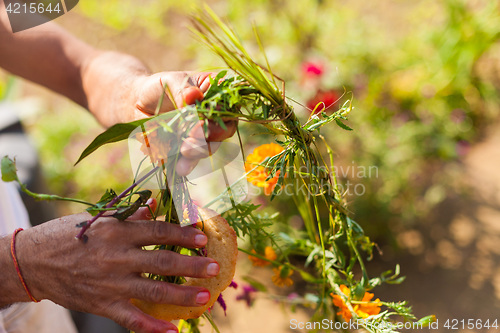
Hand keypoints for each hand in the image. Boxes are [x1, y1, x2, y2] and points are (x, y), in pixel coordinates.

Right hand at [14, 203, 218, 332]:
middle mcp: (116, 257)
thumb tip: (154, 206)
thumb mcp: (97, 219)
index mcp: (116, 232)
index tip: (202, 237)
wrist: (32, 262)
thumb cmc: (67, 236)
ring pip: (153, 291)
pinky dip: (153, 328)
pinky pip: (131, 319)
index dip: (182, 235)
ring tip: (204, 296)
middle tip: (214, 268)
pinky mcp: (102, 305)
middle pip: (162, 262)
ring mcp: (110, 284)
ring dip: (181, 295)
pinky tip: (173, 331)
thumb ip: (129, 216)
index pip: (157, 232)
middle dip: (191, 266)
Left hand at [132, 71, 237, 175]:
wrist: (138, 102)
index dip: (221, 117)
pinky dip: (184, 164)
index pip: (229, 106)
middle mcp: (215, 117)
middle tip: (189, 144)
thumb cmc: (159, 86)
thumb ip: (182, 89)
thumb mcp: (170, 81)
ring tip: (182, 160)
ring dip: (196, 155)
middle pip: (222, 132)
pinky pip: (191, 160)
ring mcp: (204, 135)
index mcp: (217, 94)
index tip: (202, 124)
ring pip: (208, 148)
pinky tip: (177, 168)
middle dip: (207, 140)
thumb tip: (193, 96)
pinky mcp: (190, 149)